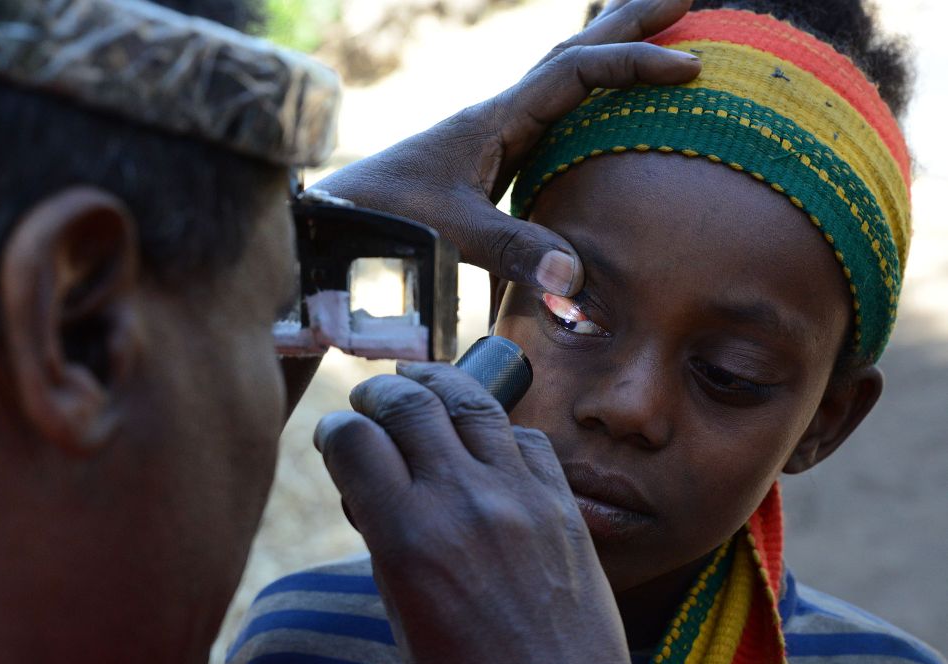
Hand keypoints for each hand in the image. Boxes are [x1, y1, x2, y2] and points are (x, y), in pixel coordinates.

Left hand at [313, 0, 699, 295]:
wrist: (334, 222)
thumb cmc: (383, 221)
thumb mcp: (448, 234)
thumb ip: (511, 251)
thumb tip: (575, 279)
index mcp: (494, 120)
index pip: (575, 71)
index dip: (633, 63)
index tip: (689, 65)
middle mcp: (497, 117)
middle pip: (572, 52)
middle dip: (628, 24)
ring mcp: (493, 137)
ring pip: (560, 78)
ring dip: (607, 53)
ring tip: (654, 41)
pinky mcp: (488, 164)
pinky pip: (549, 117)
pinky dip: (584, 101)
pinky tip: (599, 113)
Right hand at [314, 362, 679, 663]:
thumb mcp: (402, 618)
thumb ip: (386, 543)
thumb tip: (374, 489)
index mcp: (407, 539)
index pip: (355, 441)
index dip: (335, 431)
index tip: (336, 439)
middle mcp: (461, 502)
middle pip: (408, 403)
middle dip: (378, 394)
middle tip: (370, 401)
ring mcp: (519, 497)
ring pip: (470, 401)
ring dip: (435, 386)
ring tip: (420, 384)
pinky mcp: (563, 505)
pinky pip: (526, 438)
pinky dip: (496, 427)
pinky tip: (484, 435)